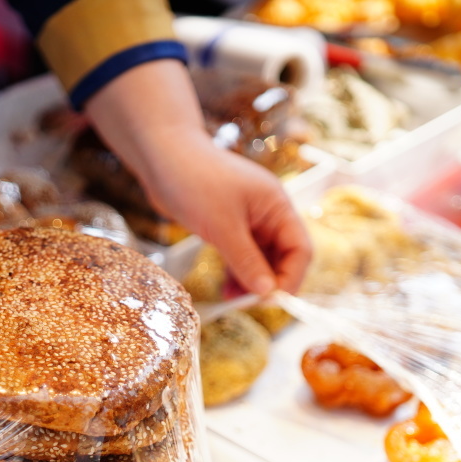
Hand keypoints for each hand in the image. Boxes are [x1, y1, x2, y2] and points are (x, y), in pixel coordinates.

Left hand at [139, 126, 310, 294]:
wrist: (161, 156)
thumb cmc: (194, 182)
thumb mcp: (223, 227)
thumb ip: (246, 261)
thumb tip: (266, 292)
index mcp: (277, 206)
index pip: (299, 249)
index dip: (289, 278)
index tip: (269, 301)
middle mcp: (268, 213)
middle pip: (283, 256)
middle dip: (268, 282)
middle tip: (247, 305)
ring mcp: (248, 219)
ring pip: (261, 258)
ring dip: (251, 281)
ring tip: (232, 301)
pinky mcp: (228, 224)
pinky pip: (242, 254)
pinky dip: (236, 272)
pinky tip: (226, 289)